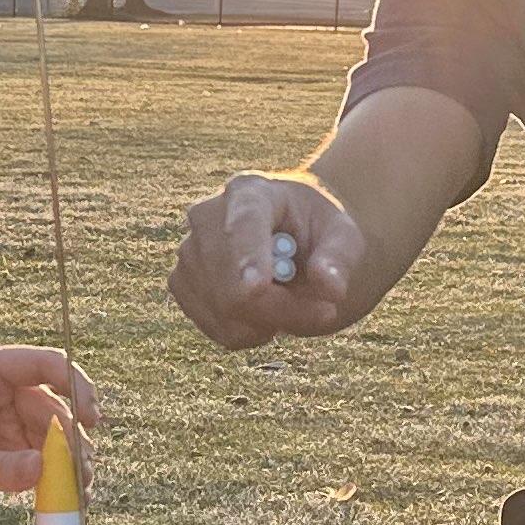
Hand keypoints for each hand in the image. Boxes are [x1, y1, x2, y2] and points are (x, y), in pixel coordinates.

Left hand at [0, 346, 98, 524]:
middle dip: (74, 440)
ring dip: (71, 464)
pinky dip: (57, 482)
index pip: (45, 364)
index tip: (92, 418)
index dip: (76, 385)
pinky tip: (68, 502)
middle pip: (57, 407)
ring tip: (81, 493)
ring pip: (55, 439)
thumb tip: (43, 469)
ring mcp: (4, 425)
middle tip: (83, 474)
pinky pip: (42, 465)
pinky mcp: (4, 456)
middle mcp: (0, 392)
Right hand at [169, 171, 368, 347]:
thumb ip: (339, 258)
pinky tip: (263, 309)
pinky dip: (249, 332)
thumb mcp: (343, 235)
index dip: (247, 258)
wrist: (292, 239)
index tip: (256, 288)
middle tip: (326, 311)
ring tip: (289, 297)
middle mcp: (207, 216)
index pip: (243, 225)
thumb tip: (331, 288)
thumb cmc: (318, 232)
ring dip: (270, 322)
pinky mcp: (181, 284)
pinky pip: (218, 329)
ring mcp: (189, 252)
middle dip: (283, 309)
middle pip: (234, 284)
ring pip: (226, 312)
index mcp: (250, 192)